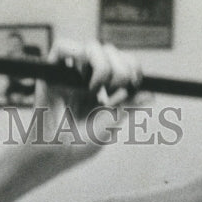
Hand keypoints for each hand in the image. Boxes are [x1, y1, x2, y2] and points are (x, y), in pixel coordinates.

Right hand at [29, 39, 145, 162]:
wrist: (52, 155)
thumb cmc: (78, 147)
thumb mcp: (109, 126)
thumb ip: (128, 107)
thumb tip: (150, 94)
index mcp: (102, 90)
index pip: (122, 63)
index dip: (132, 65)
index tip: (137, 81)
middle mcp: (86, 78)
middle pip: (110, 51)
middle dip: (121, 67)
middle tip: (118, 88)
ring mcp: (69, 74)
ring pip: (91, 46)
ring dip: (103, 63)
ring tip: (99, 87)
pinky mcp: (51, 72)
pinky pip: (62, 46)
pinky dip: (75, 53)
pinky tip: (81, 79)